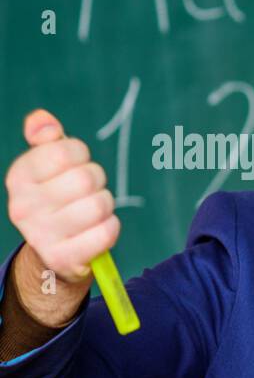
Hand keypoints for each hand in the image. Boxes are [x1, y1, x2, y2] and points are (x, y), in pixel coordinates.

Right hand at [5, 109, 118, 285]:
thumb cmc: (56, 201)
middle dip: (97, 182)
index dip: (80, 155)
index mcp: (19, 178)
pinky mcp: (64, 258)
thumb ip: (47, 140)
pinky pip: (107, 232)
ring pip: (100, 205)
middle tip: (87, 192)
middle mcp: (23, 206)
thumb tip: (43, 120)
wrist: (52, 254)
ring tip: (91, 212)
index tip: (74, 165)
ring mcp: (42, 235)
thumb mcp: (46, 168)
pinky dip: (111, 228)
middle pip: (87, 178)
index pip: (65, 151)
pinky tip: (97, 230)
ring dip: (105, 206)